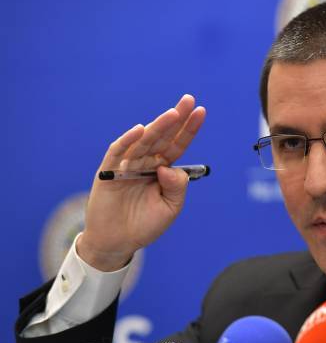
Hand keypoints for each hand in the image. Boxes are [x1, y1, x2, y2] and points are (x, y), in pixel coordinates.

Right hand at [77, 94, 205, 270]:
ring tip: (173, 114)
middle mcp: (146, 162)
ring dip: (158, 126)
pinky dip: (128, 141)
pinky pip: (118, 152)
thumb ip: (176, 187)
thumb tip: (169, 167)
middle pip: (163, 136)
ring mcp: (127, 164)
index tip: (201, 111)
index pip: (178, 144)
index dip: (188, 129)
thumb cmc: (145, 225)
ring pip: (144, 141)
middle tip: (188, 100)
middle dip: (176, 118)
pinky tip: (140, 130)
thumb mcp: (170, 208)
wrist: (118, 242)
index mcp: (162, 169)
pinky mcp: (108, 171)